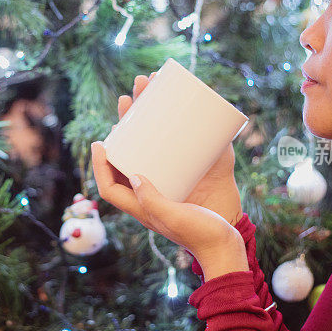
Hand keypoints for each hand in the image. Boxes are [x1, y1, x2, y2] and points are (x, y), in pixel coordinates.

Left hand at [91, 73, 247, 277]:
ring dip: (150, 116)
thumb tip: (135, 175)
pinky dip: (178, 123)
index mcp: (142, 205)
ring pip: (155, 143)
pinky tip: (179, 104)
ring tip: (149, 87)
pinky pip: (181, 144)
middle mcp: (154, 189)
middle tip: (128, 98)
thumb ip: (153, 202)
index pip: (111, 184)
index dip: (100, 164)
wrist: (232, 243)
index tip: (99, 142)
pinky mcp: (195, 171)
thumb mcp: (175, 220)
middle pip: (132, 154)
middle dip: (126, 124)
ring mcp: (174, 179)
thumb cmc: (202, 236)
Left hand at [91, 143, 247, 278]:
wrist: (224, 248)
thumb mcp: (175, 217)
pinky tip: (160, 147)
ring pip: (134, 176)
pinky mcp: (174, 197)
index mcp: (141, 211)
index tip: (99, 143)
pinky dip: (150, 159)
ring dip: (128, 155)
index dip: (99, 166)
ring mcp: (159, 201)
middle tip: (114, 131)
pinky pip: (154, 175)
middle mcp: (146, 205)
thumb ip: (153, 201)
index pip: (108, 189)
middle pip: (118, 179)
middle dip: (111, 155)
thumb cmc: (202, 235)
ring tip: (131, 133)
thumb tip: (133, 177)